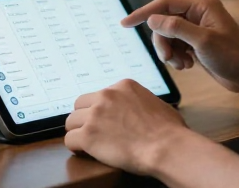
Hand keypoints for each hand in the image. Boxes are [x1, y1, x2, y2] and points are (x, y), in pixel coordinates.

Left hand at [64, 79, 190, 174]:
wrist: (166, 146)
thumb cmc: (169, 130)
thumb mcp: (155, 103)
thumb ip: (139, 102)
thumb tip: (140, 110)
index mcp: (123, 86)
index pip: (99, 95)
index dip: (99, 110)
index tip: (104, 121)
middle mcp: (106, 96)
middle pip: (80, 105)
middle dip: (84, 118)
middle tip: (93, 132)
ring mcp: (95, 115)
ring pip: (71, 122)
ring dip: (78, 132)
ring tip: (88, 144)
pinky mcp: (88, 135)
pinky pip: (70, 140)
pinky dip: (76, 148)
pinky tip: (85, 152)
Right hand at [122, 0, 238, 92]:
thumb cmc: (234, 56)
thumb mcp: (202, 41)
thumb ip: (176, 28)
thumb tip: (153, 19)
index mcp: (201, 5)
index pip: (164, 3)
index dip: (144, 13)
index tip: (125, 23)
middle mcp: (198, 13)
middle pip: (163, 22)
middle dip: (162, 41)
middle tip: (168, 58)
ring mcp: (197, 28)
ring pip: (168, 36)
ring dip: (169, 52)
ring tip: (182, 65)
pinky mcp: (197, 42)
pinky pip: (175, 46)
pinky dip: (176, 57)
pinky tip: (187, 66)